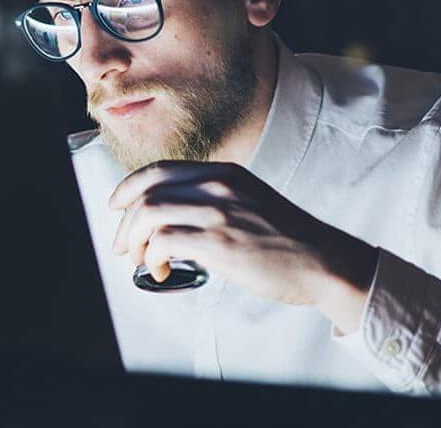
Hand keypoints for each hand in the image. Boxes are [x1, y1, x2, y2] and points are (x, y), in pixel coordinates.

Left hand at [108, 160, 377, 333]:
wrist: (325, 261)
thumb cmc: (286, 239)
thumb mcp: (248, 199)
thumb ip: (212, 198)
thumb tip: (170, 215)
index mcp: (222, 173)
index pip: (157, 171)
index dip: (127, 188)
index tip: (116, 206)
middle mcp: (216, 185)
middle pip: (146, 193)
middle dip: (125, 223)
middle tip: (123, 246)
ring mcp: (217, 212)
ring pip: (148, 215)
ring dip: (134, 241)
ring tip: (141, 260)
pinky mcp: (219, 243)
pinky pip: (164, 243)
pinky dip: (153, 259)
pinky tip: (162, 271)